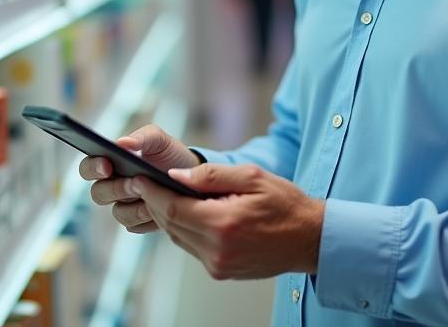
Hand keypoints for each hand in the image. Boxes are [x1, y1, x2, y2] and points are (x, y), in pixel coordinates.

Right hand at [79, 124, 200, 233]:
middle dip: (116, 189)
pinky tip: (160, 212)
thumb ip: (142, 137)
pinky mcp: (138, 222)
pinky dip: (147, 220)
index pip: (88, 167)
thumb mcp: (159, 140)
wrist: (191, 175)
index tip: (107, 166)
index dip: (93, 168)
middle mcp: (113, 186)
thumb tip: (122, 143)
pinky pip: (134, 226)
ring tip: (152, 199)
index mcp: (111, 163)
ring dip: (134, 208)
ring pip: (117, 213)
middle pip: (98, 194)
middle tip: (134, 184)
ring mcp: (125, 205)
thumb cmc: (169, 154)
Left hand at [132, 163, 324, 280]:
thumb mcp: (252, 177)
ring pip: (177, 238)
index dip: (150, 192)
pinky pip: (191, 247)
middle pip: (170, 224)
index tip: (138, 177)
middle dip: (154, 202)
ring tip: (161, 195)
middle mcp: (217, 250)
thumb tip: (175, 177)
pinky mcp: (220, 271)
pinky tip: (186, 213)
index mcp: (223, 224)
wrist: (309, 239)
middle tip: (143, 182)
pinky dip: (184, 229)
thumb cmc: (286, 205)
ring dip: (167, 216)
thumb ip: (211, 176)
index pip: (171, 208)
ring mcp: (218, 265)